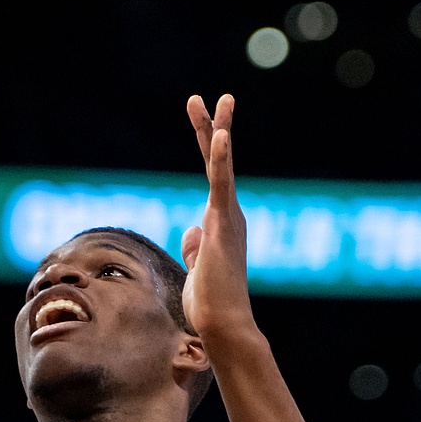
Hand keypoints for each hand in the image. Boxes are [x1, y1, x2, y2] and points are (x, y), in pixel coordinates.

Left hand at [180, 94, 254, 340]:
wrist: (223, 324)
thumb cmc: (211, 303)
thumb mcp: (198, 269)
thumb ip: (196, 248)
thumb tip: (192, 233)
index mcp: (221, 223)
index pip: (212, 177)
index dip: (208, 148)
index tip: (204, 124)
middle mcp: (228, 214)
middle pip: (217, 162)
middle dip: (211, 127)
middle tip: (200, 98)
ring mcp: (227, 216)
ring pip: (221, 164)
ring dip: (217, 130)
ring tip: (217, 99)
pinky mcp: (223, 222)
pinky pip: (221, 183)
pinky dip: (221, 157)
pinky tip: (219, 134)